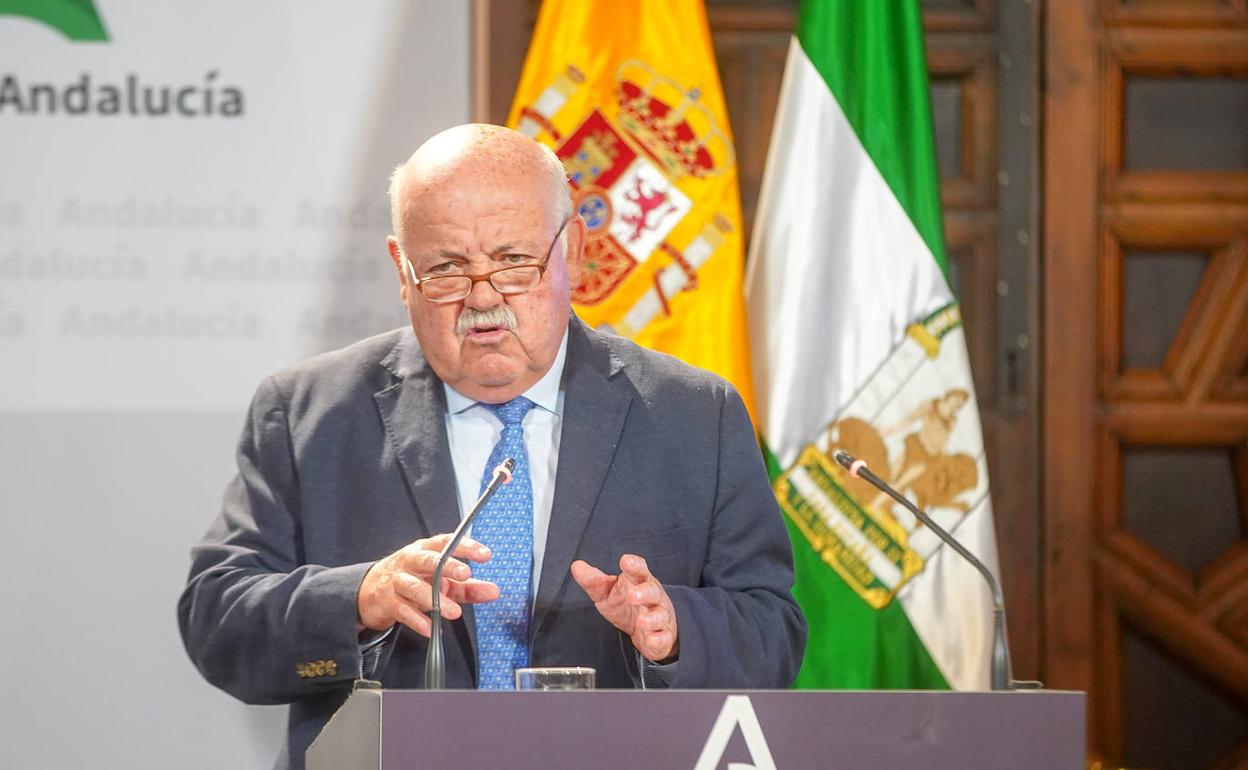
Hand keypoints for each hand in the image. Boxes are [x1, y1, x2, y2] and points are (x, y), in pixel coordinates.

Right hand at [357, 534, 498, 635]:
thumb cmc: (413, 580)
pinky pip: (403, 611)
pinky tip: (432, 628)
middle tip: (466, 574)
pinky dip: (418, 620)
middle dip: (447, 566)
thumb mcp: (442, 581)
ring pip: (414, 587)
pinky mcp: (387, 602)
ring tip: (454, 612)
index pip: (446, 543)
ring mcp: (396, 581)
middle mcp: (410, 561)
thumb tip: (494, 591)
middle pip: (427, 560)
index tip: (485, 554)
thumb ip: (468, 586)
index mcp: (426, 550)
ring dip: (434, 599)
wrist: (371, 592)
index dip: (466, 546)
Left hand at [571, 554, 677, 661]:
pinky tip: (652, 640)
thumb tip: (576, 566)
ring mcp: (660, 616)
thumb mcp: (607, 593)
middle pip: (652, 591)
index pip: (639, 570)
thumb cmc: (627, 605)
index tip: (625, 561)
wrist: (647, 630)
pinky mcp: (662, 636)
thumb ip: (594, 581)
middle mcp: (652, 597)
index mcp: (638, 582)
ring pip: (660, 615)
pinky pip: (663, 637)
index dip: (634, 565)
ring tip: (641, 621)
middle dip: (644, 593)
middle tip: (632, 596)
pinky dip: (658, 639)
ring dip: (652, 618)